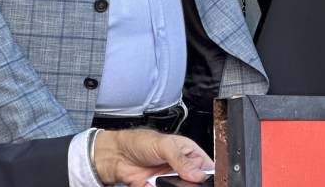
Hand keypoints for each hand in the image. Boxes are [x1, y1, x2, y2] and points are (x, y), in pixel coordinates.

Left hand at [94, 129, 212, 186]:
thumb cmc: (140, 141)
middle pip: (195, 181)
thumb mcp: (165, 146)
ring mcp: (169, 179)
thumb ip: (181, 161)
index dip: (209, 173)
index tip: (206, 180)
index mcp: (187, 151)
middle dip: (193, 184)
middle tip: (185, 182)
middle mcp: (180, 166)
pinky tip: (156, 183)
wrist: (116, 155)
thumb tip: (197, 174)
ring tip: (168, 181)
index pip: (205, 165)